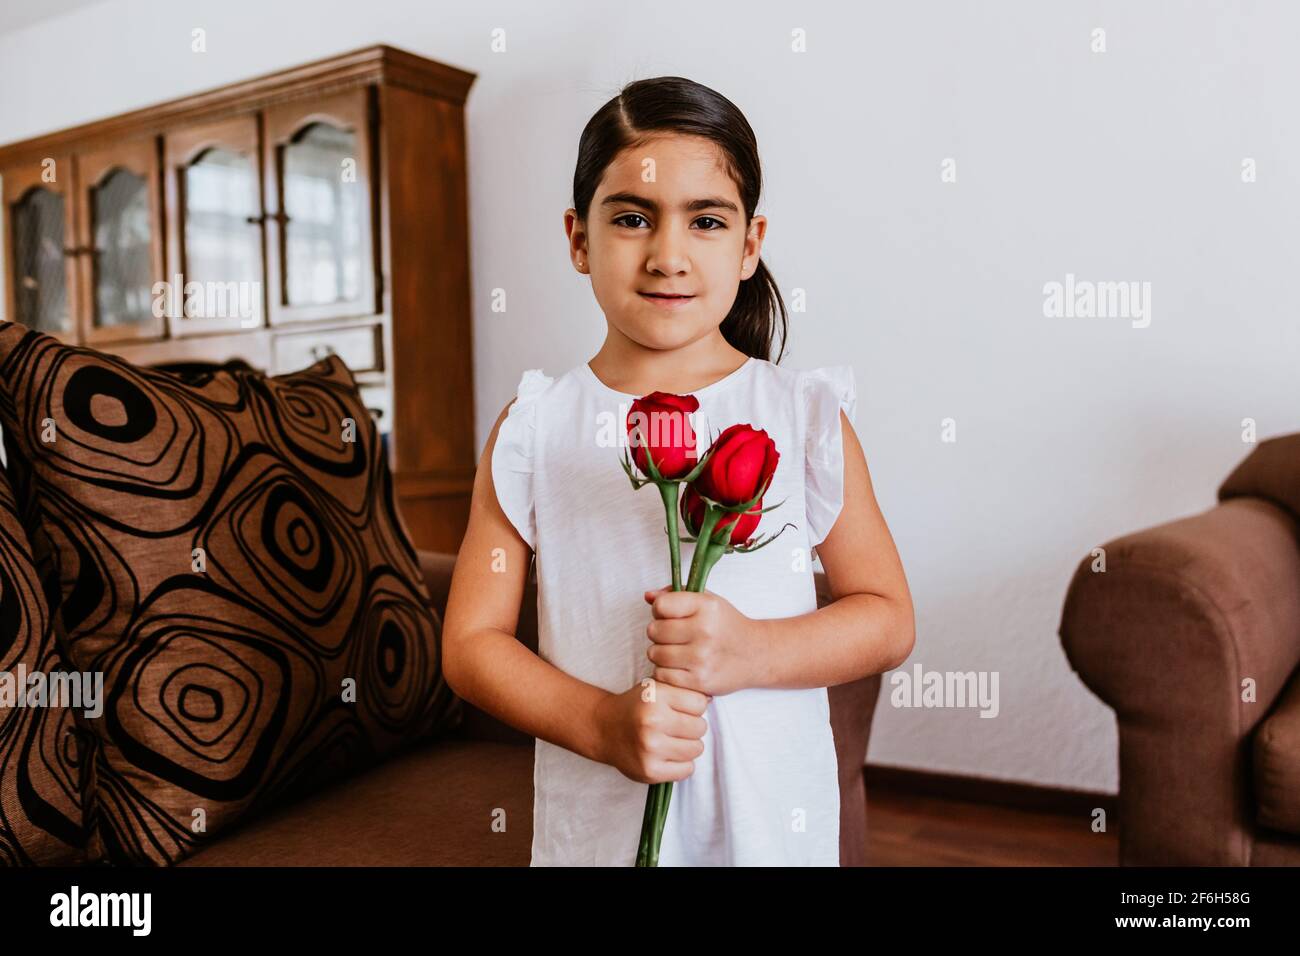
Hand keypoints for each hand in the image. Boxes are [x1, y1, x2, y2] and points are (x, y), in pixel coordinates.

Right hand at [594, 680, 708, 784]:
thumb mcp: (655, 687)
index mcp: (655, 697)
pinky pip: (687, 770)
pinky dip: (682, 764)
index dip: (694, 707)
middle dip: (693, 727)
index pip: (700, 704)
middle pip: (700, 727)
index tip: (682, 710)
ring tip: (673, 741)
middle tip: (677, 727)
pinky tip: (668, 755)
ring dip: (689, 746)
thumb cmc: (636, 706)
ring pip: (697, 749)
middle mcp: (652, 722)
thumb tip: (711, 700)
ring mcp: (650, 748)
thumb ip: (682, 690)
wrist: (604, 728)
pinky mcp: (650, 770)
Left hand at [642, 586, 754, 696]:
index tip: (670, 615)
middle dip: (659, 632)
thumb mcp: (707, 601)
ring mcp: (701, 658)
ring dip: (661, 652)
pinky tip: (681, 665)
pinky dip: (666, 671)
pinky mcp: (698, 681)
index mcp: (706, 607)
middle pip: (653, 630)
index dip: (660, 610)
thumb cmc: (726, 625)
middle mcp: (704, 631)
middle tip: (675, 635)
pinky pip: (661, 674)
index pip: (660, 606)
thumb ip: (676, 595)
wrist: (755, 655)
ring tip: (677, 650)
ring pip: (654, 654)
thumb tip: (648, 596)